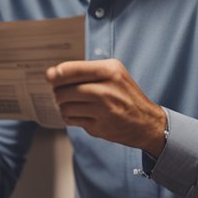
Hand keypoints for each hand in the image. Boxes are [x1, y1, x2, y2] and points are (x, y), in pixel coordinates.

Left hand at [46, 59, 166, 153]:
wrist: (147, 122)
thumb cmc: (126, 95)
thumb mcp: (114, 74)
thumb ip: (86, 71)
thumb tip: (52, 74)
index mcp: (111, 71)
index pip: (73, 70)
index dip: (56, 74)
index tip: (50, 77)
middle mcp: (107, 90)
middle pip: (65, 90)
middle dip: (58, 93)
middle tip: (61, 94)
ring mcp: (104, 110)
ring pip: (66, 106)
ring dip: (63, 107)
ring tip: (70, 105)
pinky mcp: (100, 127)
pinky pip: (72, 120)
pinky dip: (69, 117)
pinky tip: (77, 115)